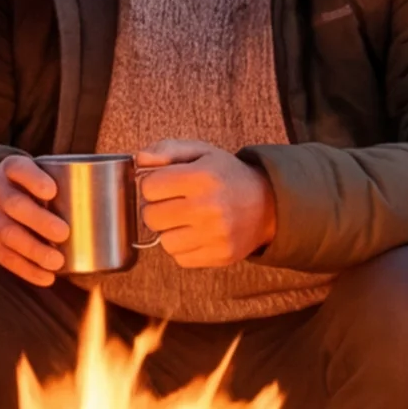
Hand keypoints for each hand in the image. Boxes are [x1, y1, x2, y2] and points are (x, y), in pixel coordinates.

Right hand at [0, 154, 69, 285]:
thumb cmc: (27, 189)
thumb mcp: (34, 175)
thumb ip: (66, 178)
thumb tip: (125, 182)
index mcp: (11, 170)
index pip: (18, 168)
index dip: (33, 179)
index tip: (52, 191)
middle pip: (15, 205)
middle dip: (39, 219)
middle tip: (64, 232)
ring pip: (9, 234)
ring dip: (34, 249)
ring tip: (58, 261)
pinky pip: (6, 258)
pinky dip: (27, 270)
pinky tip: (47, 277)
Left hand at [133, 141, 275, 266]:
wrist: (267, 204)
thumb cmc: (227, 176)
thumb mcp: (201, 152)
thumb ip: (167, 150)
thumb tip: (140, 160)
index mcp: (201, 177)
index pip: (148, 187)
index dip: (153, 185)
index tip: (166, 185)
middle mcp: (208, 207)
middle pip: (151, 217)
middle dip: (157, 209)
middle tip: (173, 204)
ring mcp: (215, 235)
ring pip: (163, 242)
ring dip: (169, 231)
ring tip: (185, 220)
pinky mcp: (220, 255)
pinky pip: (180, 258)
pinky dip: (183, 247)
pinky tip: (196, 233)